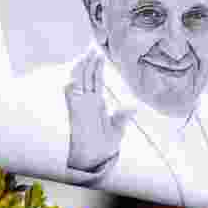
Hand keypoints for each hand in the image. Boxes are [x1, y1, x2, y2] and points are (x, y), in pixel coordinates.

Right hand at [65, 53, 132, 172]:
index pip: (96, 81)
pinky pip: (74, 91)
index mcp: (96, 105)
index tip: (99, 54)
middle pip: (88, 76)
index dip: (98, 68)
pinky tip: (78, 68)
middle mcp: (87, 102)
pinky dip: (76, 79)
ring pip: (81, 80)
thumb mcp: (116, 131)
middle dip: (90, 61)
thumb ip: (122, 118)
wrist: (93, 162)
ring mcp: (80, 104)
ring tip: (88, 52)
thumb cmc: (102, 148)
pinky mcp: (76, 109)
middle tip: (94, 45)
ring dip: (84, 66)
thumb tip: (133, 106)